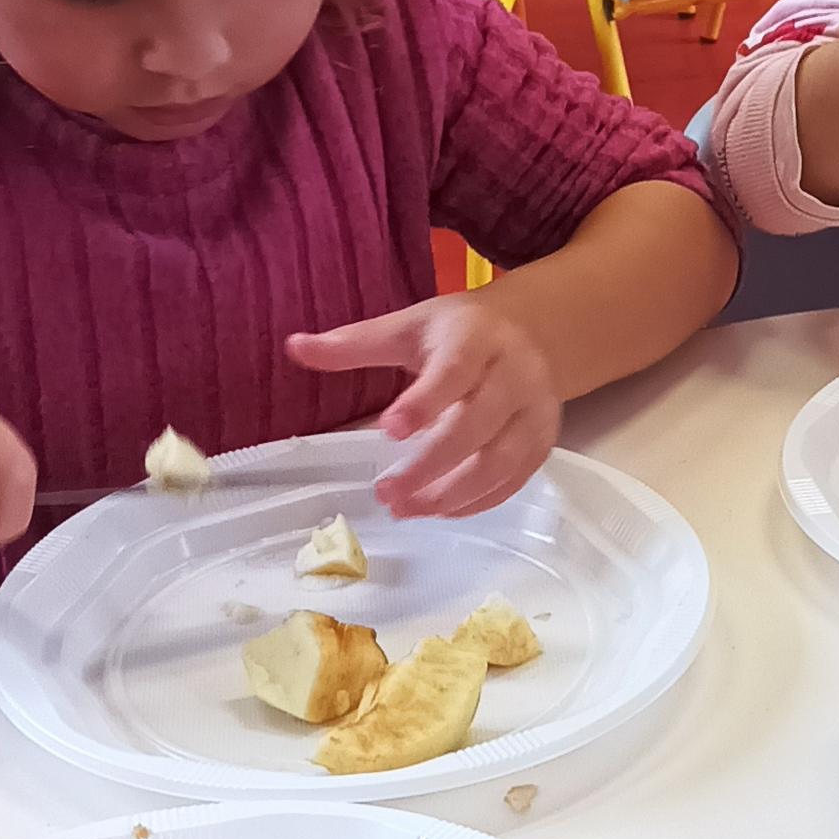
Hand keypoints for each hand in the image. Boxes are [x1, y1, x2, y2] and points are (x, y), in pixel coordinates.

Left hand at [286, 301, 557, 516]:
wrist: (532, 332)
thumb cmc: (458, 333)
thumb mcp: (408, 327)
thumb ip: (354, 343)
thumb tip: (294, 347)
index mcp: (477, 337)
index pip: (455, 371)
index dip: (424, 402)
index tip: (388, 430)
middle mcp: (515, 372)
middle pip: (479, 425)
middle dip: (431, 464)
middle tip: (385, 493)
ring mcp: (536, 410)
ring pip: (501, 461)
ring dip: (452, 494)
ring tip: (405, 510)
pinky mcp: (543, 441)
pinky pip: (514, 480)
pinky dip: (476, 501)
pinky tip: (439, 510)